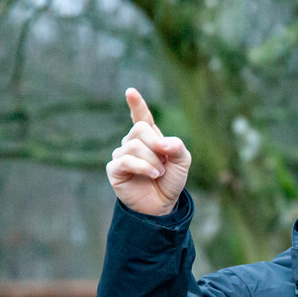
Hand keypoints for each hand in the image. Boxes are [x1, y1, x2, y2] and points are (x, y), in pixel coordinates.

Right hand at [106, 88, 191, 214]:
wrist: (162, 204)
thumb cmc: (171, 180)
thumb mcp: (182, 161)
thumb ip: (177, 146)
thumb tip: (161, 142)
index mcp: (149, 137)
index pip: (141, 117)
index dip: (137, 104)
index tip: (130, 92)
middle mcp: (132, 143)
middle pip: (140, 129)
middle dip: (156, 145)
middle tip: (164, 161)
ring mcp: (121, 155)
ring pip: (134, 146)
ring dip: (152, 161)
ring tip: (159, 173)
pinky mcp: (115, 169)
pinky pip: (126, 161)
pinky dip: (143, 167)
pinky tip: (152, 175)